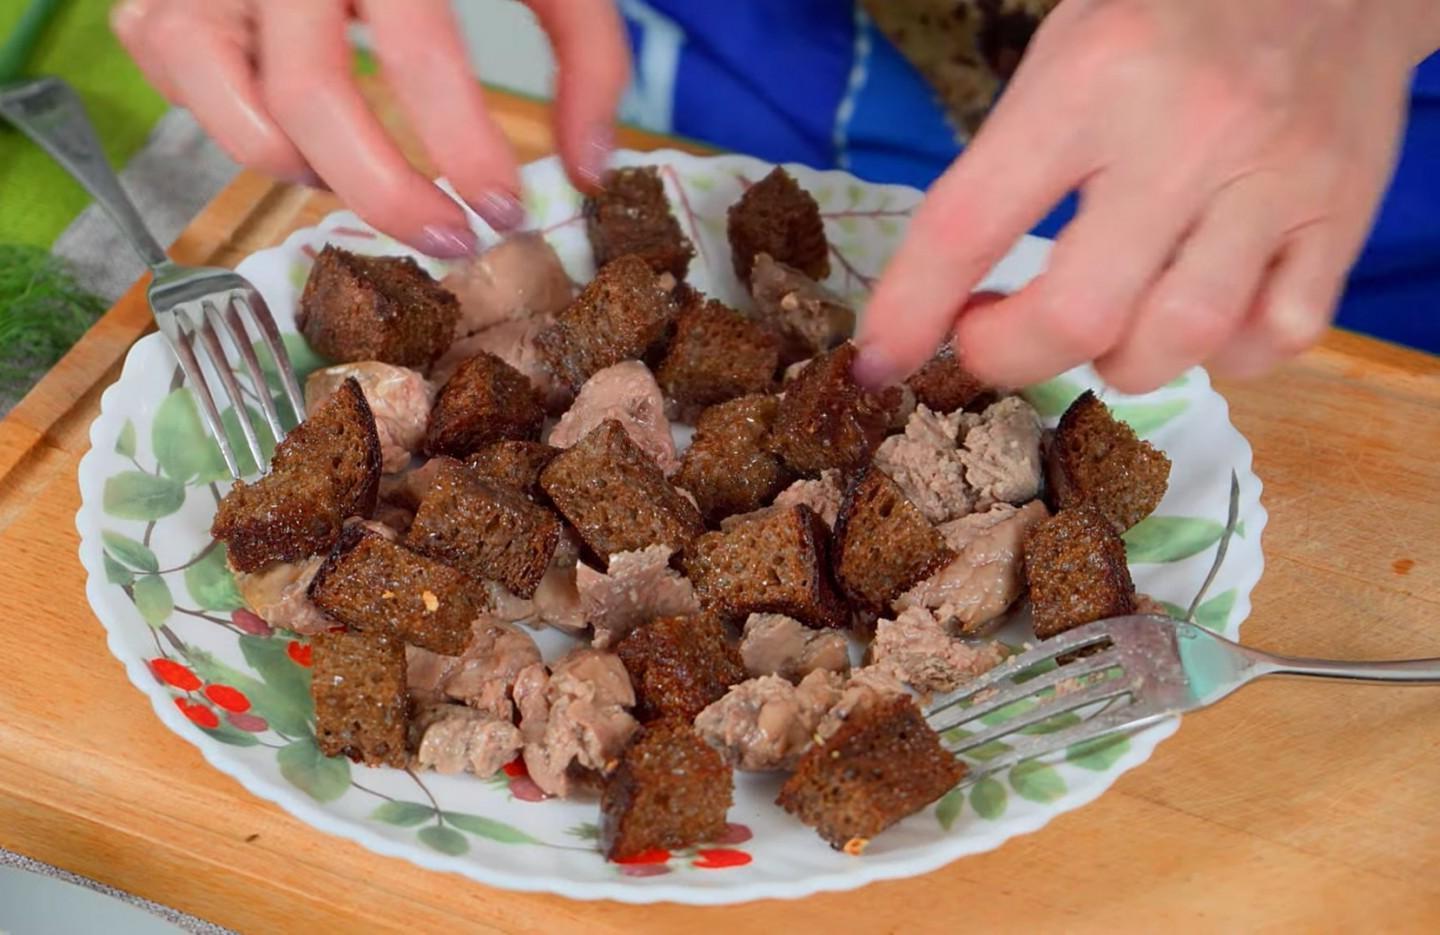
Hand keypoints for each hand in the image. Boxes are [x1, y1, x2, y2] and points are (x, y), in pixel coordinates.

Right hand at [112, 0, 628, 256]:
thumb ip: (586, 56)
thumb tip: (590, 168)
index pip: (417, 51)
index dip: (464, 146)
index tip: (506, 208)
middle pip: (307, 96)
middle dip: (385, 193)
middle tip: (453, 238)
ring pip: (218, 90)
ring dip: (297, 164)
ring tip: (370, 176)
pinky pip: (171, 66)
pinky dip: (229, 117)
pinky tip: (298, 128)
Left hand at [856, 0, 1439, 391]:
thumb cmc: (1173, 11)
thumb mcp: (1068, 50)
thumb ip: (1009, 163)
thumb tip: (947, 290)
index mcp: (1091, 78)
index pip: (968, 223)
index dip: (910, 311)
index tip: (880, 358)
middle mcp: (1187, 133)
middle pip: (1077, 316)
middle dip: (1009, 356)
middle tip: (993, 338)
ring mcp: (1275, 180)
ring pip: (1178, 342)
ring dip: (1118, 363)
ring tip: (1105, 325)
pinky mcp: (1344, 213)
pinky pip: (1278, 338)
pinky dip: (1227, 354)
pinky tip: (1203, 318)